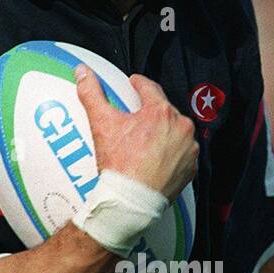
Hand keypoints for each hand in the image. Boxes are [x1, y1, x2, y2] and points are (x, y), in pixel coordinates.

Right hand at [75, 65, 197, 202]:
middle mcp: (181, 126)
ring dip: (163, 132)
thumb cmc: (119, 163)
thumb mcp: (101, 124)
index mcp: (161, 111)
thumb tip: (82, 71)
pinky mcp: (191, 168)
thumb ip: (91, 93)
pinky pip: (181, 153)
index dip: (138, 84)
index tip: (133, 85)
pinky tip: (156, 159)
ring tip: (145, 142)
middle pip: (163, 111)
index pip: (150, 88)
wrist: (131, 201)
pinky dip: (171, 153)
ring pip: (175, 132)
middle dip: (150, 112)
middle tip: (135, 121)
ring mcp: (188, 148)